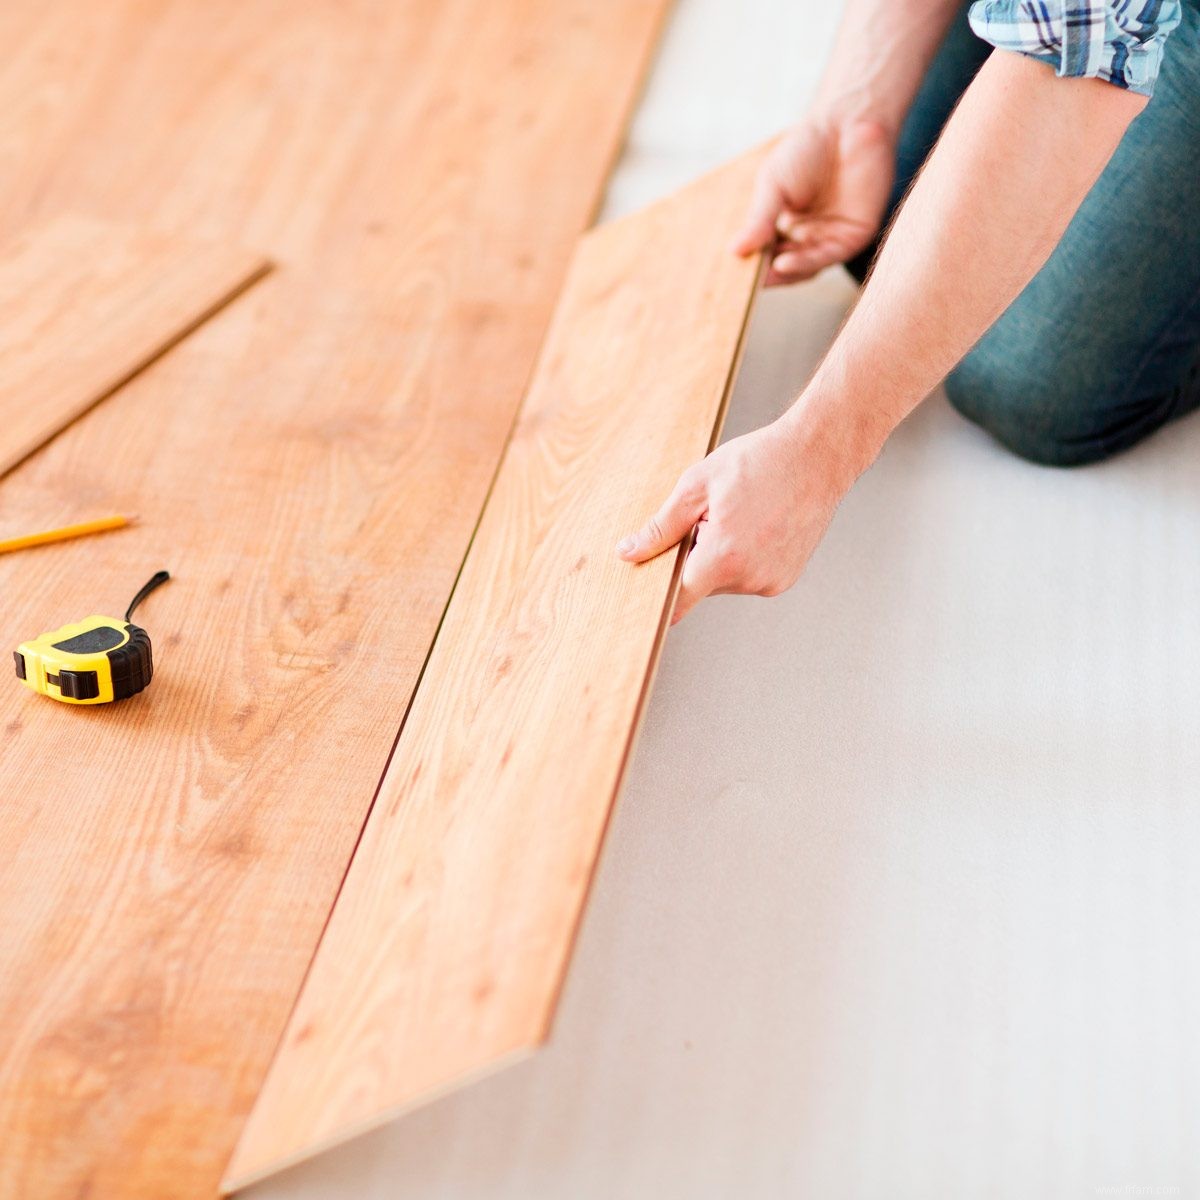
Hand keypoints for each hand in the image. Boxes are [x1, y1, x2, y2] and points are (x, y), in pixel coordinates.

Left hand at [616, 416, 855, 623]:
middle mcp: (750, 578)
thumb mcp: (697, 487)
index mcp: (723, 557)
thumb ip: (660, 528)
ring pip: (723, 580)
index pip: (677, 602)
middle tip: (708, 518)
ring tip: (740, 517)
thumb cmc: (758, 462)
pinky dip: (743, 558)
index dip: (658, 595)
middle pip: (699, 585)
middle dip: (694, 558)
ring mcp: (771, 582)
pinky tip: (757, 526)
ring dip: (720, 557)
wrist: (818, 456)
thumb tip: (628, 553)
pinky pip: (748, 577)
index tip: (646, 590)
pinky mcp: (784, 580)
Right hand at [732, 118, 894, 284]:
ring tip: (765, 273)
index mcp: (786, 224)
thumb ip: (759, 221)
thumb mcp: (773, 187)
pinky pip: (827, 256)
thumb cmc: (808, 148)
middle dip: (766, 274)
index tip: (732, 271)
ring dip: (784, 273)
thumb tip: (734, 251)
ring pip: (806, 266)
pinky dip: (805, 264)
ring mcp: (831, 236)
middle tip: (746, 283)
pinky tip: (783, 263)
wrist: (847, 122)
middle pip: (785, 265)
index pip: (767, 252)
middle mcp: (809, 235)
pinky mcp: (854, 235)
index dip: (751, 263)